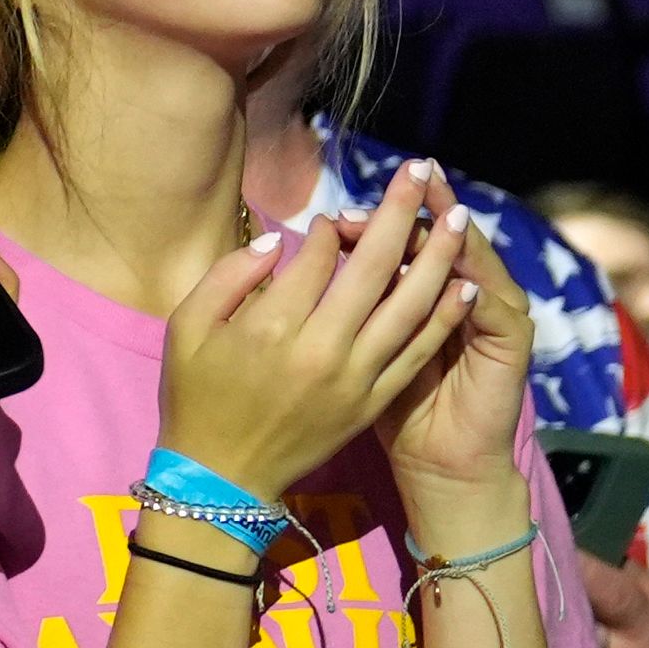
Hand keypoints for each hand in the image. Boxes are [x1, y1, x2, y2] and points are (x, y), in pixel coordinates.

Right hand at [155, 157, 477, 507]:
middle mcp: (322, 349)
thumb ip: (228, 277)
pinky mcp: (373, 399)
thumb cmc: (196, 396)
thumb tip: (281, 243)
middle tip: (419, 172)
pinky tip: (464, 284)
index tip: (327, 219)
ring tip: (459, 219)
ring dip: (439, 258)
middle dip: (400, 214)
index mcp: (271, 328)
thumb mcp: (185, 328)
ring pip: (409, 306)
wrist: (223, 475)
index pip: (318, 259)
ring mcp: (356, 377)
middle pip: (374, 268)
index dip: (327, 230)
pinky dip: (444, 315)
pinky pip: (417, 349)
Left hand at [370, 180, 532, 541]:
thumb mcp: (368, 352)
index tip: (339, 212)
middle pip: (441, 241)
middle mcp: (462, 295)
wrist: (444, 464)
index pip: (404, 246)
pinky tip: (461, 275)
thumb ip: (353, 301)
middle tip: (396, 187)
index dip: (379, 224)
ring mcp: (492, 316)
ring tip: (432, 213)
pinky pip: (496, 309)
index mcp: (422, 296)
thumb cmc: (397, 411)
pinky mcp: (512, 343)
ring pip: (473, 263)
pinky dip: (479, 289)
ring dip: (452, 240)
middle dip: (420, 213)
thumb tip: (317, 249)